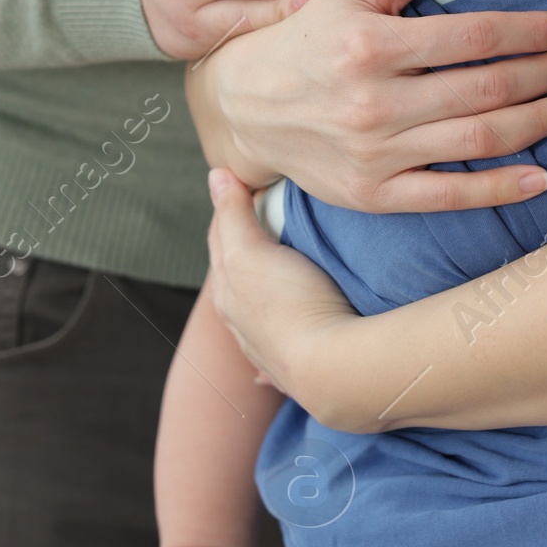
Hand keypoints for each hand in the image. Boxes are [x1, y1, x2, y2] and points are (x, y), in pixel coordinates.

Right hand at [206, 0, 546, 211]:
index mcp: (371, 45)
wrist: (244, 107)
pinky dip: (502, 189)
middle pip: (486, 89)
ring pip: (478, 141)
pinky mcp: (374, 195)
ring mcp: (376, 155)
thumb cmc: (307, 39)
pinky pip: (450, 196)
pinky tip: (545, 176)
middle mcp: (375, 102)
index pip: (473, 37)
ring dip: (539, 123)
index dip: (530, 31)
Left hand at [207, 168, 358, 402]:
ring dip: (253, 300)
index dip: (229, 207)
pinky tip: (266, 364)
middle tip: (257, 223)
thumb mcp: (251, 251)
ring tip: (267, 282)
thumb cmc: (289, 304)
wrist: (330, 369)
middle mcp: (240, 323)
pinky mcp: (292, 371)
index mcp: (227, 292)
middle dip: (240, 251)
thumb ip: (233, 214)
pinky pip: (274, 357)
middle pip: (235, 277)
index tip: (245, 183)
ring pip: (252, 317)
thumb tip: (216, 175)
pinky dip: (269, 347)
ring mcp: (266, 350)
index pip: (221, 238)